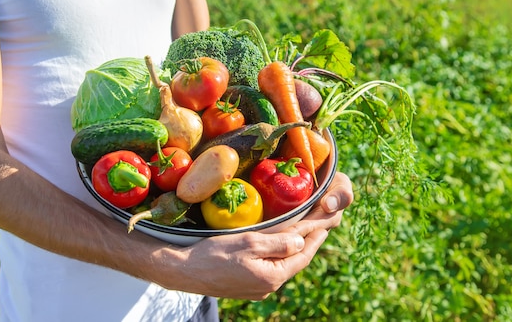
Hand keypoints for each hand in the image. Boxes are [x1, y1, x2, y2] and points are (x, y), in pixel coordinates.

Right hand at [151, 172, 353, 299]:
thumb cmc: (214, 254)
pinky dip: (279, 254)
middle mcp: (268, 286)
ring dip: (294, 248)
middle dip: (309, 242)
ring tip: (305, 233)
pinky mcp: (246, 285)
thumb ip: (278, 243)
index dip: (316, 237)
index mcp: (272, 277)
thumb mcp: (248, 243)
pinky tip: (278, 245)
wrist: (183, 271)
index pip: (303, 254)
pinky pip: (270, 268)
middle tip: (322, 224)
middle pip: (295, 261)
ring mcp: (256, 288)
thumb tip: (300, 240)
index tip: (328, 222)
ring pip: (283, 265)